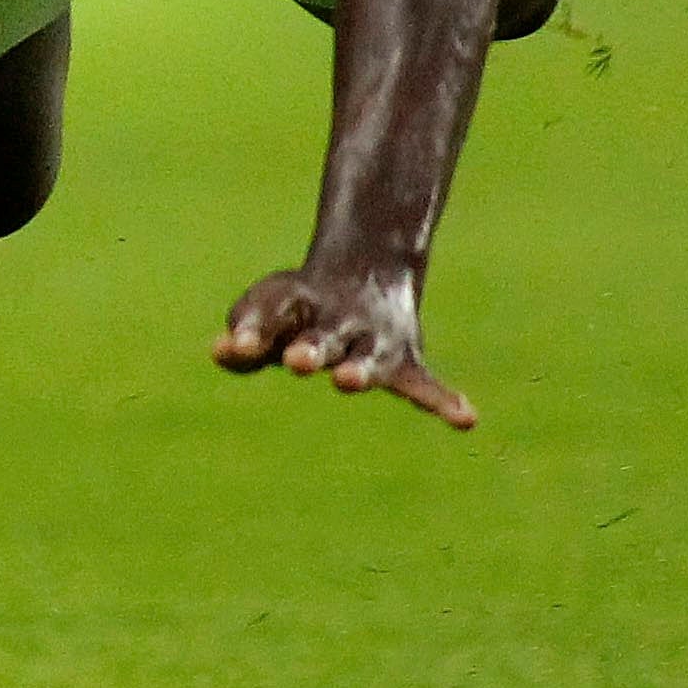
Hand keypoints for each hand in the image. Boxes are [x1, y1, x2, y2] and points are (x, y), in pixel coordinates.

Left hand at [214, 262, 474, 427]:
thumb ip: (246, 335)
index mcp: (298, 304)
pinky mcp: (405, 363)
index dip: (252, 331)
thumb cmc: (302, 304)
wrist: (368, 269)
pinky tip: (466, 419)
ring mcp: (373, 341)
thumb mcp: (270, 310)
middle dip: (310, 350)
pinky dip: (446, 401)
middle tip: (295, 361)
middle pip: (322, 338)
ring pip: (368, 359)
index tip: (234, 346)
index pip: (272, 315)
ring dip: (359, 371)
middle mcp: (338, 321)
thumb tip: (221, 352)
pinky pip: (427, 385)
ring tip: (348, 381)